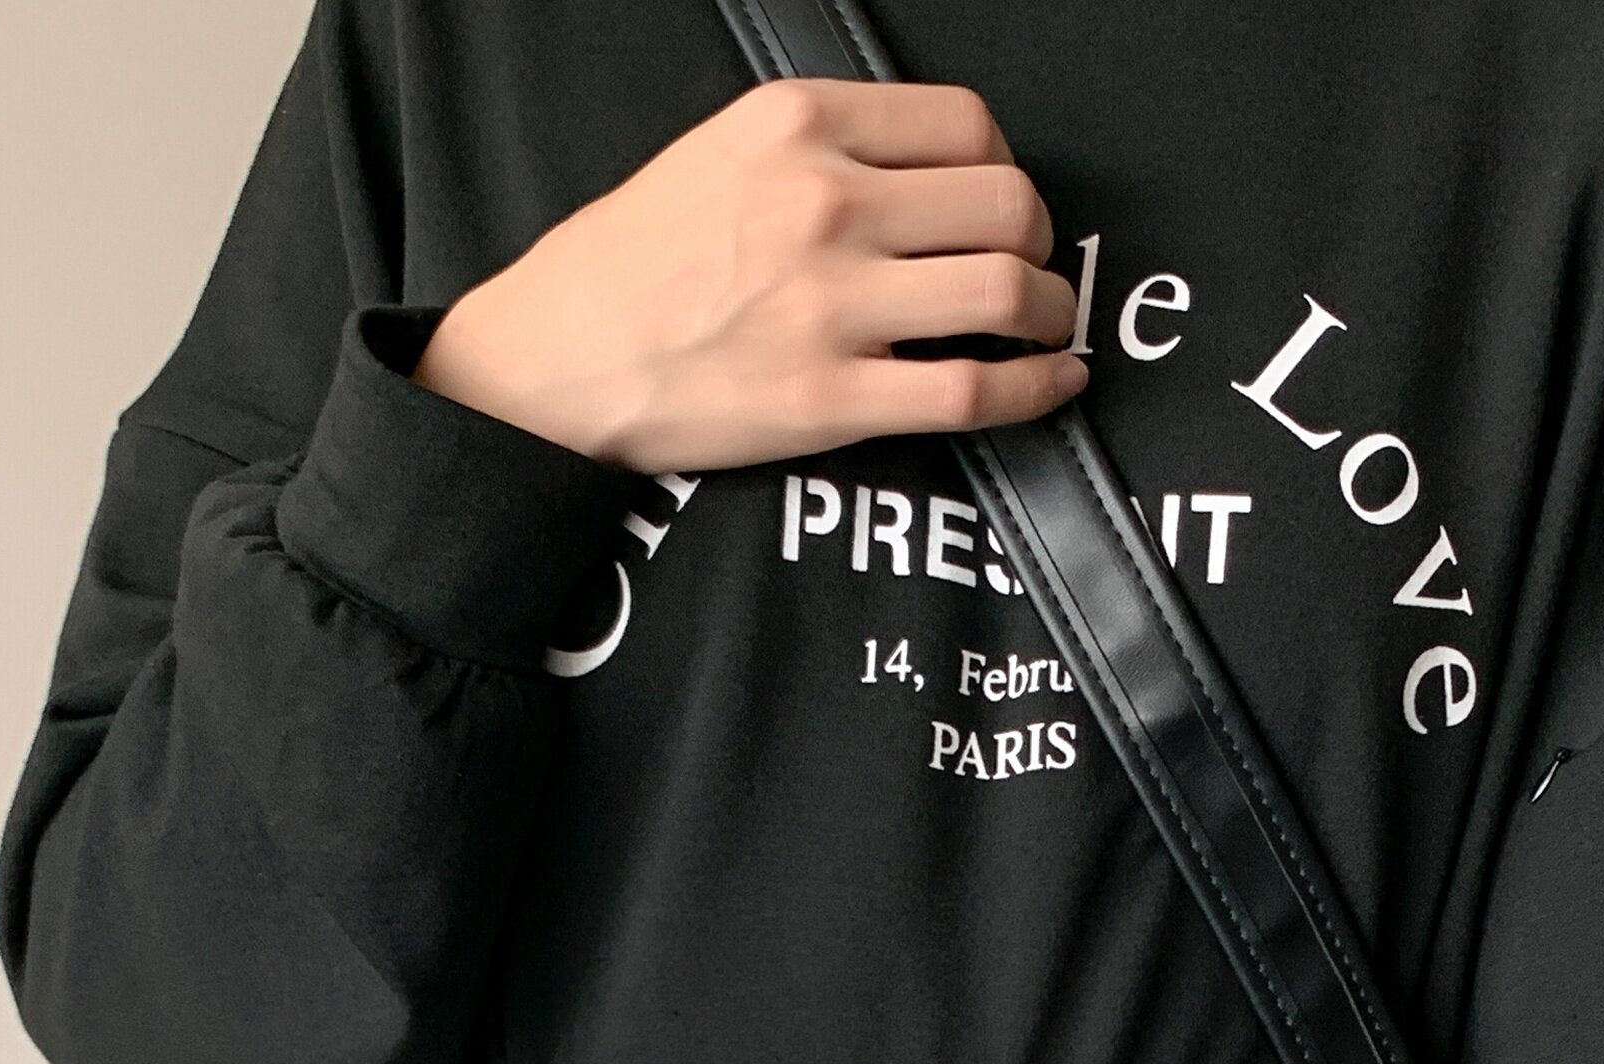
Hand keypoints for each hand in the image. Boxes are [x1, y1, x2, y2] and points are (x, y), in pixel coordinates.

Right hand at [414, 76, 1088, 473]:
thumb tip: (916, 178)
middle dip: (1037, 241)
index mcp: (798, 126)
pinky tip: (1052, 384)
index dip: (1005, 167)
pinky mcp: (832, 398)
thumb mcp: (719, 154)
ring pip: (1005, 292)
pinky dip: (1033, 389)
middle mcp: (825, 203)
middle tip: (1028, 269)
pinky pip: (973, 390)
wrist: (550, 361)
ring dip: (1047, 313)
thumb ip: (818, 152)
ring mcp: (833, 304)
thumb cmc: (627, 267)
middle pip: (1006, 204)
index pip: (964, 124)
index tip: (999, 203)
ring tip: (1043, 327)